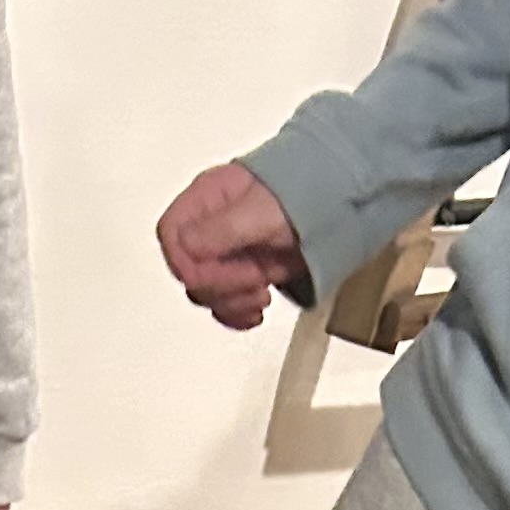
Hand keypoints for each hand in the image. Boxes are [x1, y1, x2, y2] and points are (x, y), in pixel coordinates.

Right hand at [157, 161, 309, 332]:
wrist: (337, 205)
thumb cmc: (303, 195)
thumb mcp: (260, 211)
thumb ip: (222, 229)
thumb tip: (186, 244)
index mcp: (206, 200)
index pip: (172, 236)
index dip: (186, 262)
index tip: (214, 273)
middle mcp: (211, 227)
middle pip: (188, 270)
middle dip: (219, 284)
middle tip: (252, 278)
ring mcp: (227, 252)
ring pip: (205, 291)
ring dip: (231, 302)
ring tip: (260, 293)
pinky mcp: (243, 273)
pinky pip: (223, 303)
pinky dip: (236, 314)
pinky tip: (253, 313)